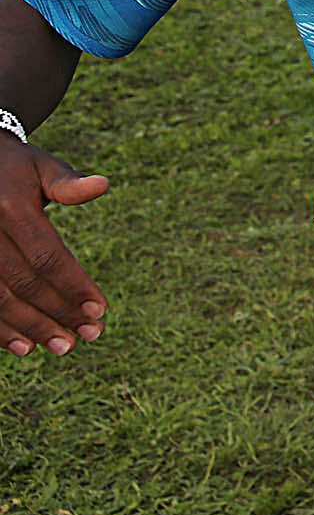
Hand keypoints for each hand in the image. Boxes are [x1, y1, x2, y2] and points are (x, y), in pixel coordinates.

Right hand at [0, 140, 108, 354]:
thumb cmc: (15, 168)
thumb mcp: (41, 167)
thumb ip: (68, 182)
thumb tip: (102, 185)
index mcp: (11, 208)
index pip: (48, 256)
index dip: (74, 285)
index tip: (101, 308)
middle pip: (25, 284)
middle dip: (59, 312)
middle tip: (90, 335)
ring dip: (31, 328)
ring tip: (62, 346)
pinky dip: (0, 330)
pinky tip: (22, 346)